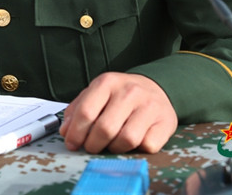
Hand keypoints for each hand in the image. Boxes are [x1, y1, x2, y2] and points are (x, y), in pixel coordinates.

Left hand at [59, 72, 176, 153]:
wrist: (155, 87)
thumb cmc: (120, 95)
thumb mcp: (96, 93)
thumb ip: (78, 109)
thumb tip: (65, 132)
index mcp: (107, 82)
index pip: (86, 112)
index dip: (76, 133)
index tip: (72, 144)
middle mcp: (129, 92)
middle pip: (105, 129)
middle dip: (93, 144)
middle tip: (91, 148)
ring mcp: (149, 106)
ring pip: (127, 139)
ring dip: (115, 148)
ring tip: (112, 144)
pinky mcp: (165, 122)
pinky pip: (148, 145)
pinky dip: (138, 149)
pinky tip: (134, 142)